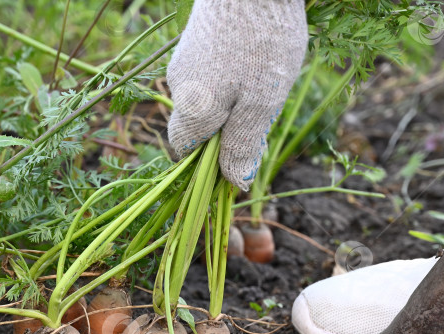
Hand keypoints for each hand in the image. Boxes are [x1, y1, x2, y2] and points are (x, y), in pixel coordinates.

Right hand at [166, 0, 307, 189]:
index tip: (241, 156)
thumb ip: (244, 144)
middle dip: (226, 129)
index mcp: (192, 109)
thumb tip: (235, 182)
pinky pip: (209, 75)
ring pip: (205, 98)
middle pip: (196, 125)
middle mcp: (178, 86)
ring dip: (231, 102)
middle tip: (262, 113)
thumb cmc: (263, 41)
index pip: (185, 151)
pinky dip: (230, 79)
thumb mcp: (262, 101)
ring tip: (264, 81)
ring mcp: (184, 60)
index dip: (209, 162)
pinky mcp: (196, 40)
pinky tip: (256, 61)